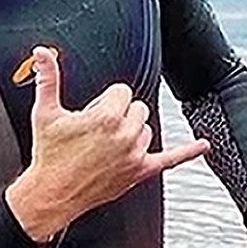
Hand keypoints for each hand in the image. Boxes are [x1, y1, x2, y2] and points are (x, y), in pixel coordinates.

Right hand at [5, 46, 208, 241]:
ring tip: (106, 146)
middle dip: (119, 115)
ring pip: (146, 129)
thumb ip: (48, 79)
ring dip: (131, 133)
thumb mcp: (46, 112)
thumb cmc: (49, 155)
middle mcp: (125, 135)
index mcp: (106, 117)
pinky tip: (204, 145)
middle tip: (96, 131)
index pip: (122, 92)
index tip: (92, 114)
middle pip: (137, 108)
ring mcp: (134, 154)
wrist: (51, 194)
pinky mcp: (139, 172)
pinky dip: (189, 151)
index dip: (105, 102)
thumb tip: (43, 53)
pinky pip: (170, 159)